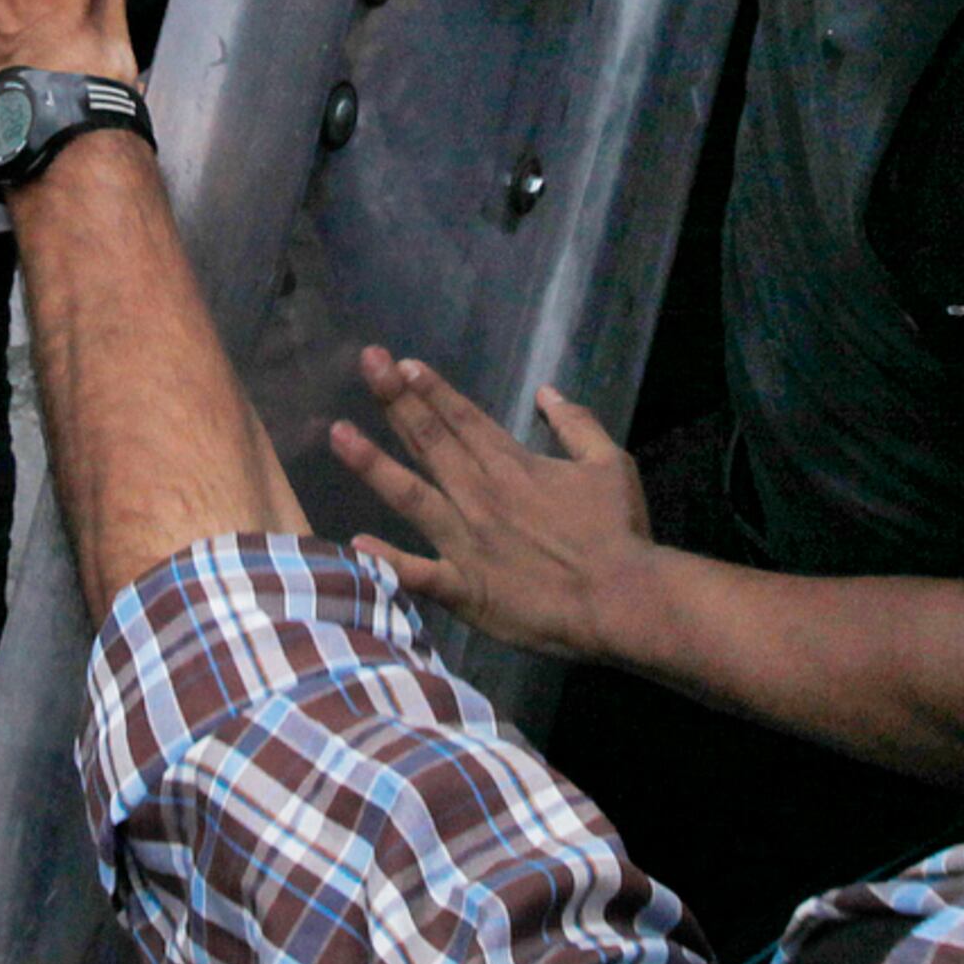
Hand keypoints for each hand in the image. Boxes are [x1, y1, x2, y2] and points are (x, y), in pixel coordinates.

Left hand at [325, 346, 664, 663]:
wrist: (625, 600)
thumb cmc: (619, 533)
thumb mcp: (610, 464)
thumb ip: (576, 425)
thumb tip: (547, 392)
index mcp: (513, 466)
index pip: (464, 418)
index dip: (430, 390)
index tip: (400, 364)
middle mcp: (481, 495)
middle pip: (431, 441)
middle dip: (396, 400)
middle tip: (367, 363)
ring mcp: (468, 541)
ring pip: (412, 495)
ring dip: (373, 464)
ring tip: (337, 433)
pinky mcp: (467, 588)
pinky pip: (420, 575)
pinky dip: (389, 562)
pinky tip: (355, 545)